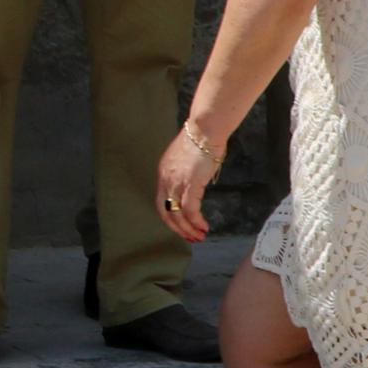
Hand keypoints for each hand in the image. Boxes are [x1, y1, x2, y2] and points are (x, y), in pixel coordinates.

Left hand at [155, 120, 223, 243]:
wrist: (206, 130)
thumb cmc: (202, 139)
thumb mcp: (188, 158)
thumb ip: (188, 172)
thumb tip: (197, 181)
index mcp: (164, 173)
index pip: (162, 202)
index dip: (170, 217)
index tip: (181, 226)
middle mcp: (166, 180)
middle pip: (166, 212)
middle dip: (178, 228)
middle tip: (189, 238)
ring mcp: (176, 182)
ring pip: (177, 214)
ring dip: (188, 229)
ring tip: (199, 236)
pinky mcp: (190, 184)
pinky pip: (190, 210)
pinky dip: (196, 221)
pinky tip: (203, 226)